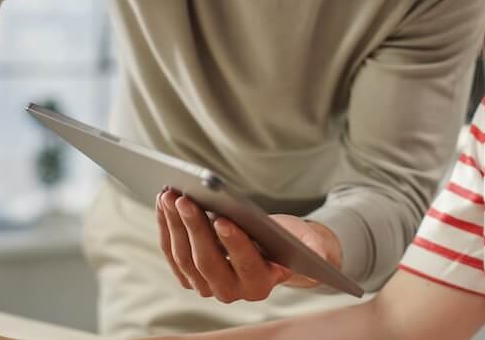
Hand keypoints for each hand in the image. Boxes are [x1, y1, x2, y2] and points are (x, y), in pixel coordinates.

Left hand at [155, 189, 342, 302]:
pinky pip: (172, 251)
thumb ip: (316, 246)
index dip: (234, 244)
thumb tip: (320, 254)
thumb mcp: (308, 240)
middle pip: (207, 262)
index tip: (223, 218)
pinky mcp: (189, 273)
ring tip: (170, 194)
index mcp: (261, 284)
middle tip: (184, 198)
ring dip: (175, 224)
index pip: (245, 266)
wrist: (270, 249)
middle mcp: (231, 291)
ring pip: (184, 256)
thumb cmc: (290, 241)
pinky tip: (163, 202)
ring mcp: (206, 285)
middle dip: (194, 228)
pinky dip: (166, 225)